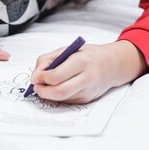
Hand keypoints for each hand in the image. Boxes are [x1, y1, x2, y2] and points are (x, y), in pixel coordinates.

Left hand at [30, 40, 148, 104]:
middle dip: (43, 92)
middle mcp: (87, 78)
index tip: (35, 77)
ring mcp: (88, 91)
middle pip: (60, 92)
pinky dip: (58, 96)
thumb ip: (49, 59)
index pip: (57, 75)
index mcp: (82, 61)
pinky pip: (68, 100)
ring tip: (44, 87)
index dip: (43, 78)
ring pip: (63, 99)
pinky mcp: (88, 100)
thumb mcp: (69, 49)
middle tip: (35, 87)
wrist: (113, 64)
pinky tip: (56, 88)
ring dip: (49, 95)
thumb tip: (36, 76)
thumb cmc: (89, 54)